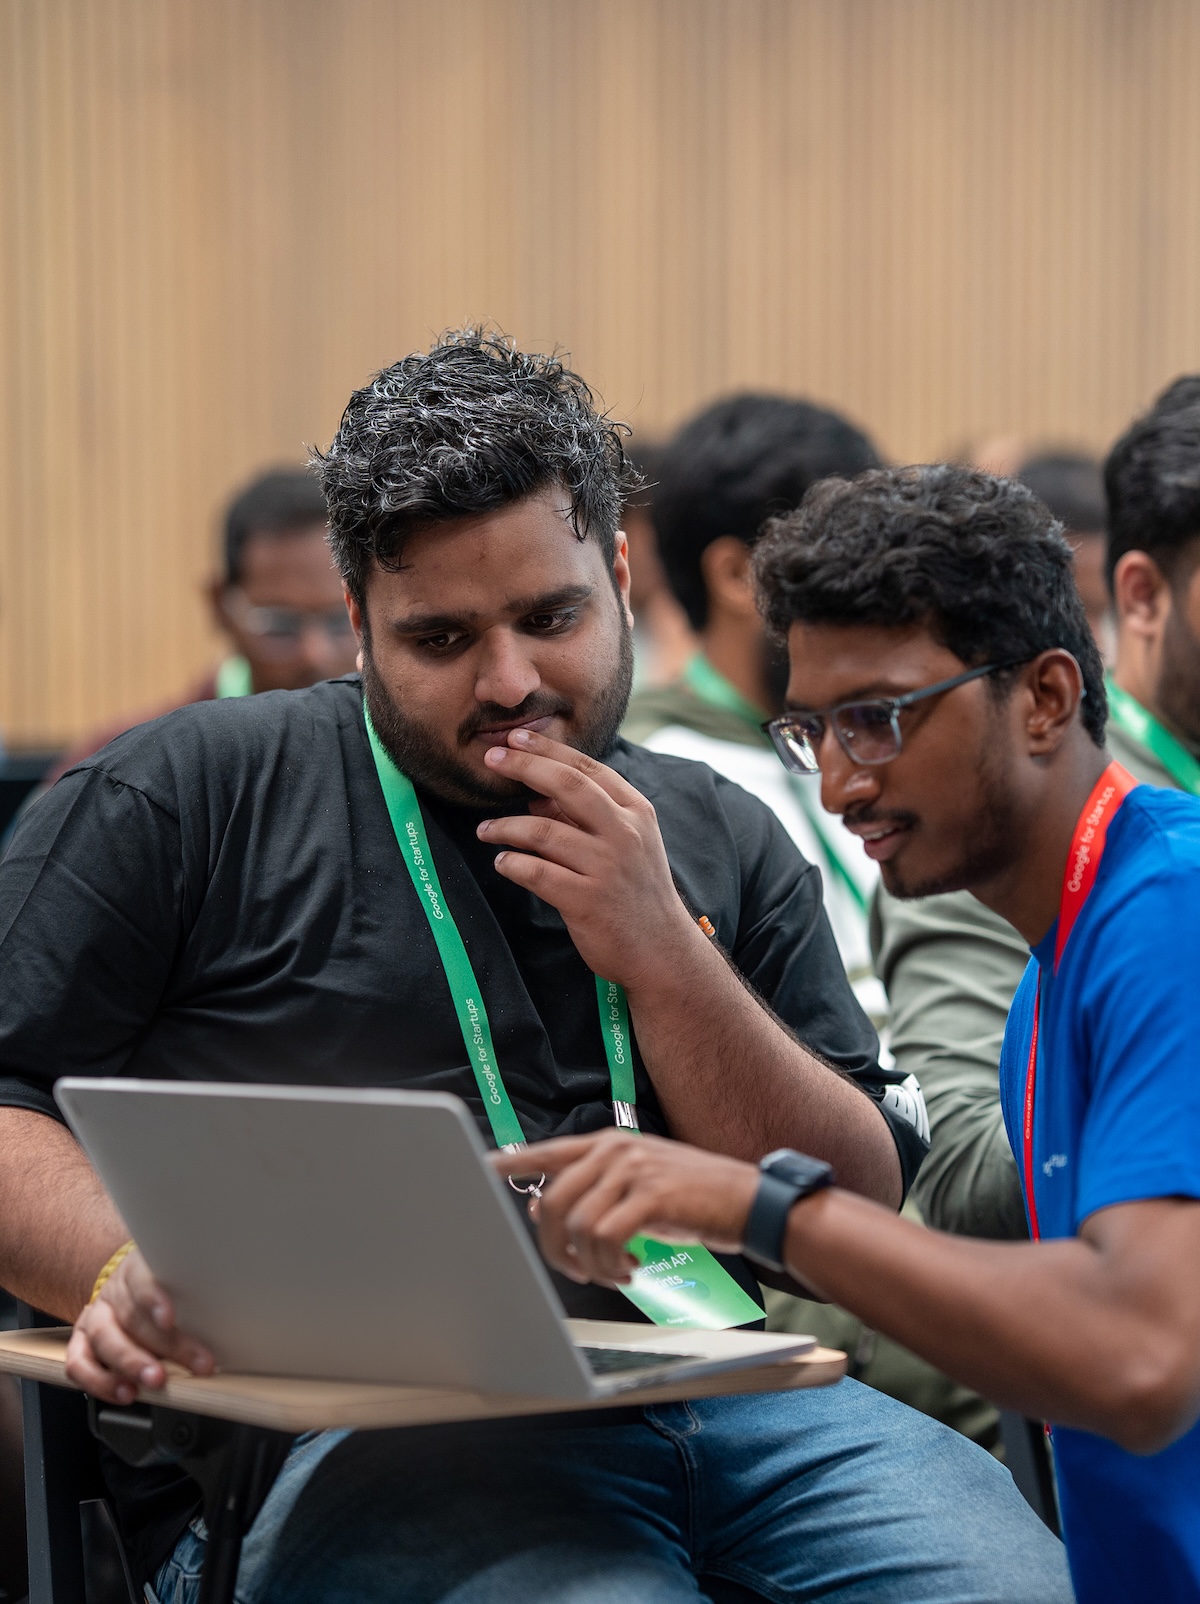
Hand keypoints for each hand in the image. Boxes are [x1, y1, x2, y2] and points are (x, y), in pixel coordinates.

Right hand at [65, 1249, 214, 1404]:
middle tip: (194, 1364)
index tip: (171, 1317)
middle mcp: (114, 1292)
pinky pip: (78, 1364)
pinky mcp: (82, 1341)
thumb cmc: (167, 1284)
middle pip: (132, 1317)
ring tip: (155, 1383)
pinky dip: (99, 1382)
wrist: (129, 1283)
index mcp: (138, 1268)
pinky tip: (124, 1393)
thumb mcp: (184, 1276)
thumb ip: (200, 1292)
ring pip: (104, 1340)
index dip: (154, 1298)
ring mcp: (95, 1316)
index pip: (142, 1279)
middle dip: (163, 1345)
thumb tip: (240, 1315)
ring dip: (131, 1365)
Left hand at [476, 729, 700, 991]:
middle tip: (492, 758)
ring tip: (485, 830)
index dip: (548, 750)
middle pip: (566, 785)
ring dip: (505, 827)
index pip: (588, 768)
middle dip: (525, 766)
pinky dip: (513, 864)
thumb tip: (536, 794)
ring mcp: (607, 867)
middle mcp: (624, 834)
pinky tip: (502, 862)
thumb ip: (585, 818)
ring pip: (542, 831)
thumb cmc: (637, 894)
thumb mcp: (625, 845)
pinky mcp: (587, 901)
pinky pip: (537, 873)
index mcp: (636, 812)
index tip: (516, 738)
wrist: (661, 951)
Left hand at [491, 1130, 758, 1286]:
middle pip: (553, 1200)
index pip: (549, 1151)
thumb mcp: (639, 1186)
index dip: (513, 1162)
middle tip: (578, 1271)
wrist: (750, 1201)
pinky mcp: (652, 1195)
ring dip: (590, 1262)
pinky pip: (605, 1239)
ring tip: (616, 1271)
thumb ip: (593, 1191)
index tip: (483, 1169)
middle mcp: (616, 1150)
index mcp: (610, 1143)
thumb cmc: (695, 1197)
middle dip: (555, 1247)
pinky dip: (611, 1264)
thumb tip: (537, 1209)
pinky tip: (632, 1268)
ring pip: (577, 1224)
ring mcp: (633, 1169)